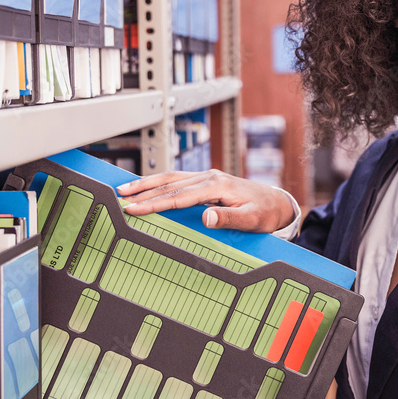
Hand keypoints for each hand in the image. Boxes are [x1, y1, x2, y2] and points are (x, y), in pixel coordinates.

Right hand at [116, 169, 295, 232]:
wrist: (276, 202)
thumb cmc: (265, 212)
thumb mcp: (252, 220)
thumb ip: (229, 219)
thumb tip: (207, 218)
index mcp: (217, 186)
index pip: (178, 196)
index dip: (155, 203)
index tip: (135, 209)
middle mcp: (209, 177)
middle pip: (170, 183)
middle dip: (143, 190)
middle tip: (120, 197)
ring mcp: (207, 177)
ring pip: (171, 178)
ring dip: (148, 183)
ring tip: (125, 188)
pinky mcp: (207, 181)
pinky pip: (178, 180)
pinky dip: (159, 183)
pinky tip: (147, 187)